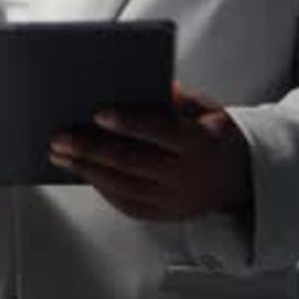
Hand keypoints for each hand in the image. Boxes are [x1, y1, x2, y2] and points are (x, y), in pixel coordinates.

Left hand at [50, 81, 251, 220]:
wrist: (240, 179)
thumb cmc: (215, 135)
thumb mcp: (207, 108)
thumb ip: (178, 96)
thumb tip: (148, 83)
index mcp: (198, 143)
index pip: (159, 131)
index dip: (128, 122)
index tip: (97, 112)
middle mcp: (184, 175)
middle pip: (130, 162)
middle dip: (90, 149)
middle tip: (59, 137)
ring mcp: (173, 200)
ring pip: (122, 186)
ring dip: (85, 169)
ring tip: (59, 154)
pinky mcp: (163, 215)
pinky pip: (125, 203)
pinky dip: (101, 186)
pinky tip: (82, 171)